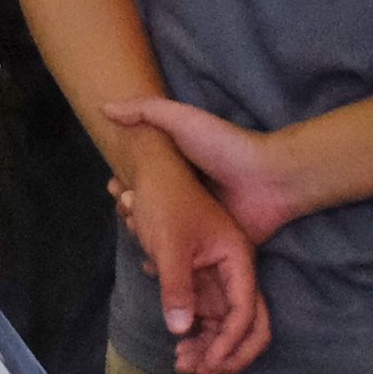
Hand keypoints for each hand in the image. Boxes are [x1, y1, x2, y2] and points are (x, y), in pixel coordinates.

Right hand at [106, 95, 311, 253]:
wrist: (268, 180)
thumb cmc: (224, 147)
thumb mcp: (183, 120)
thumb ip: (146, 110)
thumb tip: (104, 108)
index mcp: (180, 170)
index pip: (145, 179)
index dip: (126, 184)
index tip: (111, 188)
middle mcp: (188, 197)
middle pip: (152, 209)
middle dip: (132, 212)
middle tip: (123, 210)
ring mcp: (202, 226)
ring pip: (165, 237)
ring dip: (146, 239)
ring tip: (134, 234)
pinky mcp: (214, 251)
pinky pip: (188, 262)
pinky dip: (169, 265)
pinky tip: (152, 263)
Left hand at [114, 138, 267, 373]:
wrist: (153, 169)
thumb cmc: (166, 201)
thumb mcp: (169, 243)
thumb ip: (176, 286)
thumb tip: (181, 330)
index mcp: (237, 259)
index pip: (246, 312)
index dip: (229, 344)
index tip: (207, 364)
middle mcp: (235, 270)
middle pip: (248, 324)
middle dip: (227, 352)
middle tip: (198, 370)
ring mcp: (219, 276)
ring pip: (225, 324)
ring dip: (209, 346)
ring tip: (182, 363)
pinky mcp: (202, 278)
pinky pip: (208, 316)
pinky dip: (197, 333)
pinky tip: (178, 347)